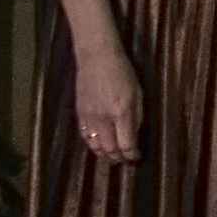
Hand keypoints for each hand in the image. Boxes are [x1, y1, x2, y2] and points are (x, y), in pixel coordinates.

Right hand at [67, 47, 142, 163]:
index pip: (126, 144)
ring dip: (105, 154)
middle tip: (125, 159)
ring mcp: (89, 116)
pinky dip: (92, 144)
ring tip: (112, 156)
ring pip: (95, 146)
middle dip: (118, 158)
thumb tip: (135, 136)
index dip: (132, 155)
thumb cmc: (122, 72)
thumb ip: (137, 117)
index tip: (136, 157)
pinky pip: (85, 136)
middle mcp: (103, 118)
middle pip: (109, 149)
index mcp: (121, 112)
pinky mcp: (79, 113)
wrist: (96, 57)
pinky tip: (99, 145)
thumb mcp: (138, 93)